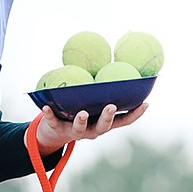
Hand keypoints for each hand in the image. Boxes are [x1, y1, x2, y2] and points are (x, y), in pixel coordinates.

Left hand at [29, 100, 148, 155]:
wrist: (53, 132)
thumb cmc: (78, 111)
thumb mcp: (91, 102)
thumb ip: (101, 89)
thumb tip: (110, 59)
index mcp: (102, 123)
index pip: (122, 121)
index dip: (135, 114)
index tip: (146, 103)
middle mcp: (92, 130)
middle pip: (103, 127)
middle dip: (107, 117)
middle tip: (110, 106)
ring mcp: (74, 131)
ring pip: (80, 129)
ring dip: (82, 120)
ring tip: (82, 112)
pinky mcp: (57, 129)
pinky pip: (53, 121)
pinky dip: (49, 115)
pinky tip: (46, 107)